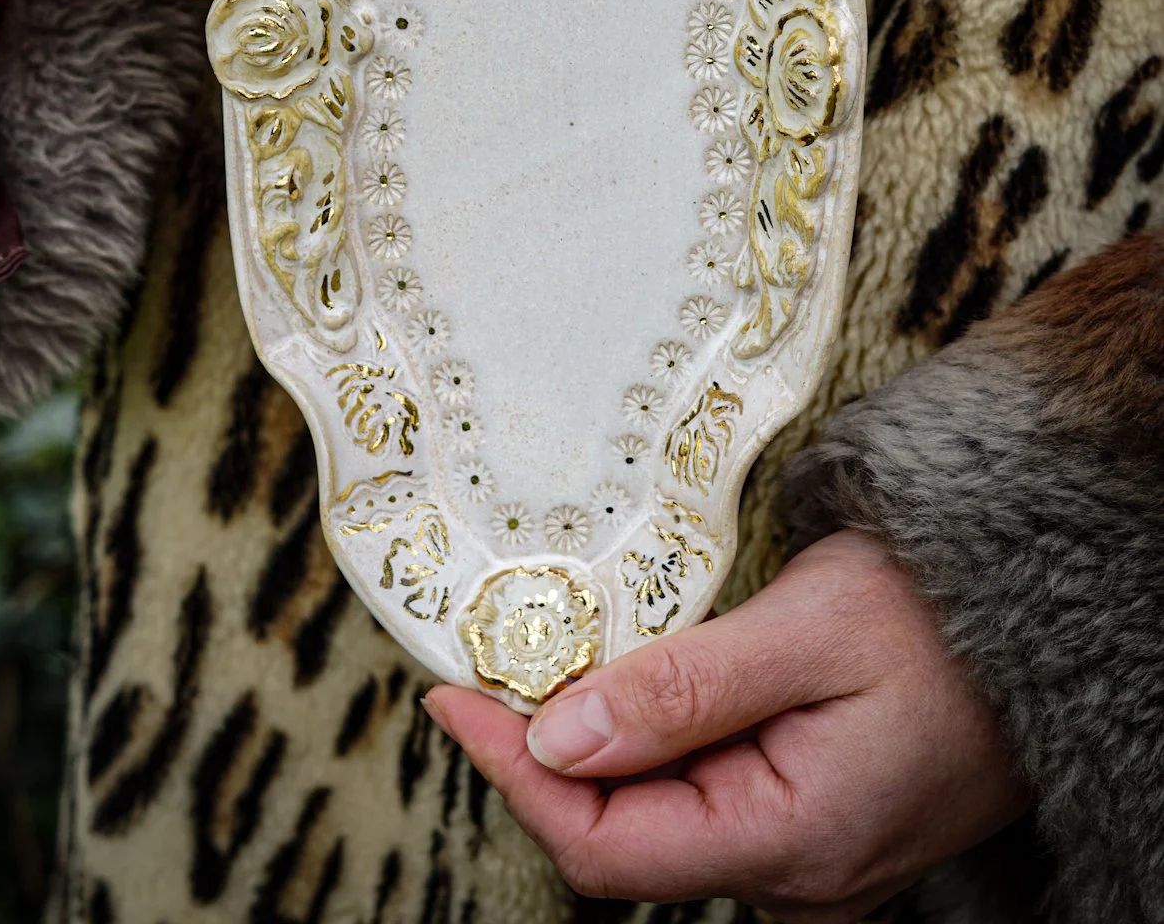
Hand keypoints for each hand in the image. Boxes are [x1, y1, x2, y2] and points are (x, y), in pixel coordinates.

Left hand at [426, 532, 1027, 921]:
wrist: (1042, 621)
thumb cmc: (941, 617)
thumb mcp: (809, 630)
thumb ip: (684, 689)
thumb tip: (558, 737)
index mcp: (792, 840)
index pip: (607, 848)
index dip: (514, 774)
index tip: (451, 696)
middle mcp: (795, 874)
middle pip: (623, 837)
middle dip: (542, 755)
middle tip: (485, 661)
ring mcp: (806, 854)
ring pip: (659, 815)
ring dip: (594, 744)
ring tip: (546, 656)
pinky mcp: (810, 817)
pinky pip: (704, 793)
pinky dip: (650, 739)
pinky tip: (631, 677)